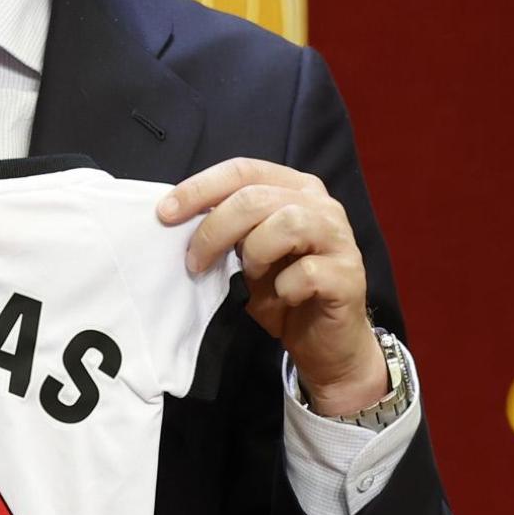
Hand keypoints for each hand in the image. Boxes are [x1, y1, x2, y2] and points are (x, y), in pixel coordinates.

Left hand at [159, 158, 386, 415]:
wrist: (325, 344)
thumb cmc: (281, 292)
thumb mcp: (245, 255)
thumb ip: (225, 230)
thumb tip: (176, 217)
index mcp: (293, 188)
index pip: (242, 170)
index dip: (200, 188)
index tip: (164, 214)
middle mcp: (321, 204)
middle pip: (256, 197)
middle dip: (215, 229)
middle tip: (193, 262)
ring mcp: (339, 237)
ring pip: (287, 223)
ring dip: (255, 253)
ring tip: (249, 275)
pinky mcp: (349, 275)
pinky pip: (307, 272)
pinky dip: (284, 287)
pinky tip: (283, 297)